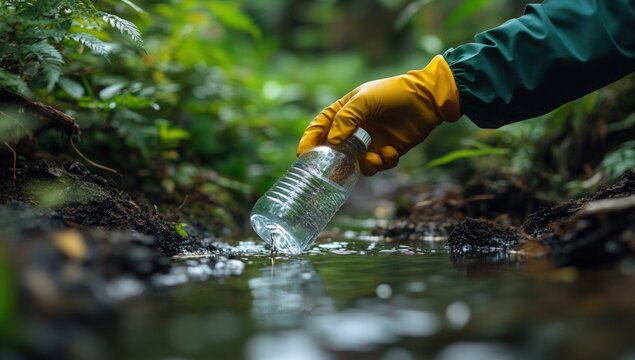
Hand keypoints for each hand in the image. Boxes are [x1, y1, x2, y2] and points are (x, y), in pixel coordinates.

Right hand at [297, 55, 460, 175]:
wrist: (426, 99)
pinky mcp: (387, 151)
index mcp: (344, 112)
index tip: (303, 156)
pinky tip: (391, 152)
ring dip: (365, 166)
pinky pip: (379, 165)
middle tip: (334, 173)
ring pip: (358, 164)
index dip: (309, 142)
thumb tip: (332, 142)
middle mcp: (355, 129)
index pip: (320, 128)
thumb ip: (345, 119)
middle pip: (336, 151)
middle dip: (335, 164)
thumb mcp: (364, 99)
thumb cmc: (392, 93)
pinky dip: (384, 162)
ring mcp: (371, 141)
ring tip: (374, 159)